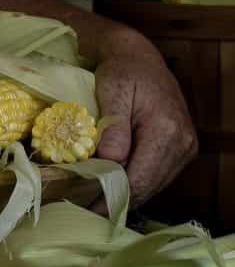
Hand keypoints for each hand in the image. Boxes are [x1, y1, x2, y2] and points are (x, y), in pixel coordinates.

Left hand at [94, 37, 197, 207]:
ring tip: (91, 201)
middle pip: (146, 188)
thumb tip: (109, 164)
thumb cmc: (122, 71)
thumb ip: (113, 130)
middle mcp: (182, 143)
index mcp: (166, 130)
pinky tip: (111, 186)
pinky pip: (155, 177)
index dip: (110, 198)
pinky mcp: (180, 149)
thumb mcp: (112, 94)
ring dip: (123, 195)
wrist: (139, 56)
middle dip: (114, 200)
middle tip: (82, 209)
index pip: (139, 179)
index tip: (83, 208)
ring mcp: (184, 148)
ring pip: (151, 187)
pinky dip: (133, 184)